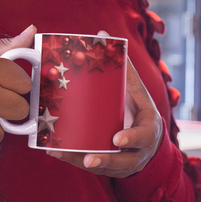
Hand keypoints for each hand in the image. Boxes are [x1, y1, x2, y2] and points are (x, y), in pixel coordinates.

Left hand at [47, 56, 163, 178]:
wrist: (147, 140)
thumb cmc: (138, 109)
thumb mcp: (136, 89)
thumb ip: (123, 66)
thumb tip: (102, 34)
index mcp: (147, 130)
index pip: (142, 137)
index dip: (131, 139)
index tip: (117, 139)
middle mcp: (136, 151)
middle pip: (122, 161)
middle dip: (104, 160)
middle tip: (88, 159)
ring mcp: (121, 162)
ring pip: (102, 167)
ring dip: (81, 161)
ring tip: (61, 154)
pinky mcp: (107, 166)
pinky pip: (89, 166)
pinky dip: (71, 159)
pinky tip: (53, 151)